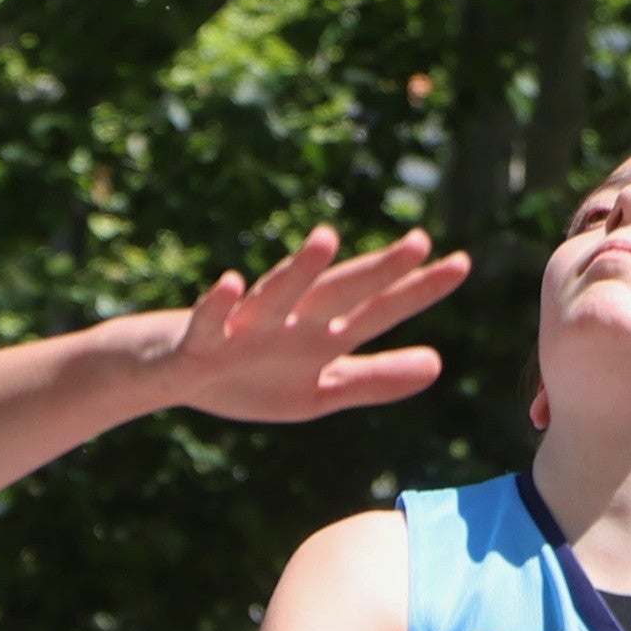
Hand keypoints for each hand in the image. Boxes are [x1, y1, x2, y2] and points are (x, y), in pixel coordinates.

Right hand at [141, 228, 474, 424]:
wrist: (168, 375)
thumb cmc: (248, 377)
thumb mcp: (318, 390)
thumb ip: (374, 378)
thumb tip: (438, 364)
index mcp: (320, 334)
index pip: (377, 310)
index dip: (416, 291)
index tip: (461, 265)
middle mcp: (288, 320)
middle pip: (337, 292)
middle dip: (374, 271)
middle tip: (417, 243)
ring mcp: (243, 326)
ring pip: (275, 294)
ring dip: (298, 269)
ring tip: (327, 239)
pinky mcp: (198, 340)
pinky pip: (207, 321)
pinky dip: (218, 304)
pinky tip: (231, 283)